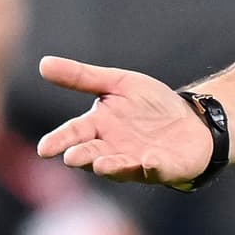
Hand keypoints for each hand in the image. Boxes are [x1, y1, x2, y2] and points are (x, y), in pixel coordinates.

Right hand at [36, 58, 213, 184]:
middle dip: (83, 157)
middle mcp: (113, 148)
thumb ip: (82, 77)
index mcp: (98, 127)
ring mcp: (137, 161)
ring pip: (120, 167)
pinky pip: (156, 170)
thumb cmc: (150, 105)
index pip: (74, 134)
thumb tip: (43, 64)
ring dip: (112, 166)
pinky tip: (149, 162)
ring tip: (102, 164)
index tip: (45, 149)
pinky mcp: (163, 168)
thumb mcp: (117, 83)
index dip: (59, 141)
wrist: (192, 118)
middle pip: (92, 154)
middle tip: (72, 157)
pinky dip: (152, 167)